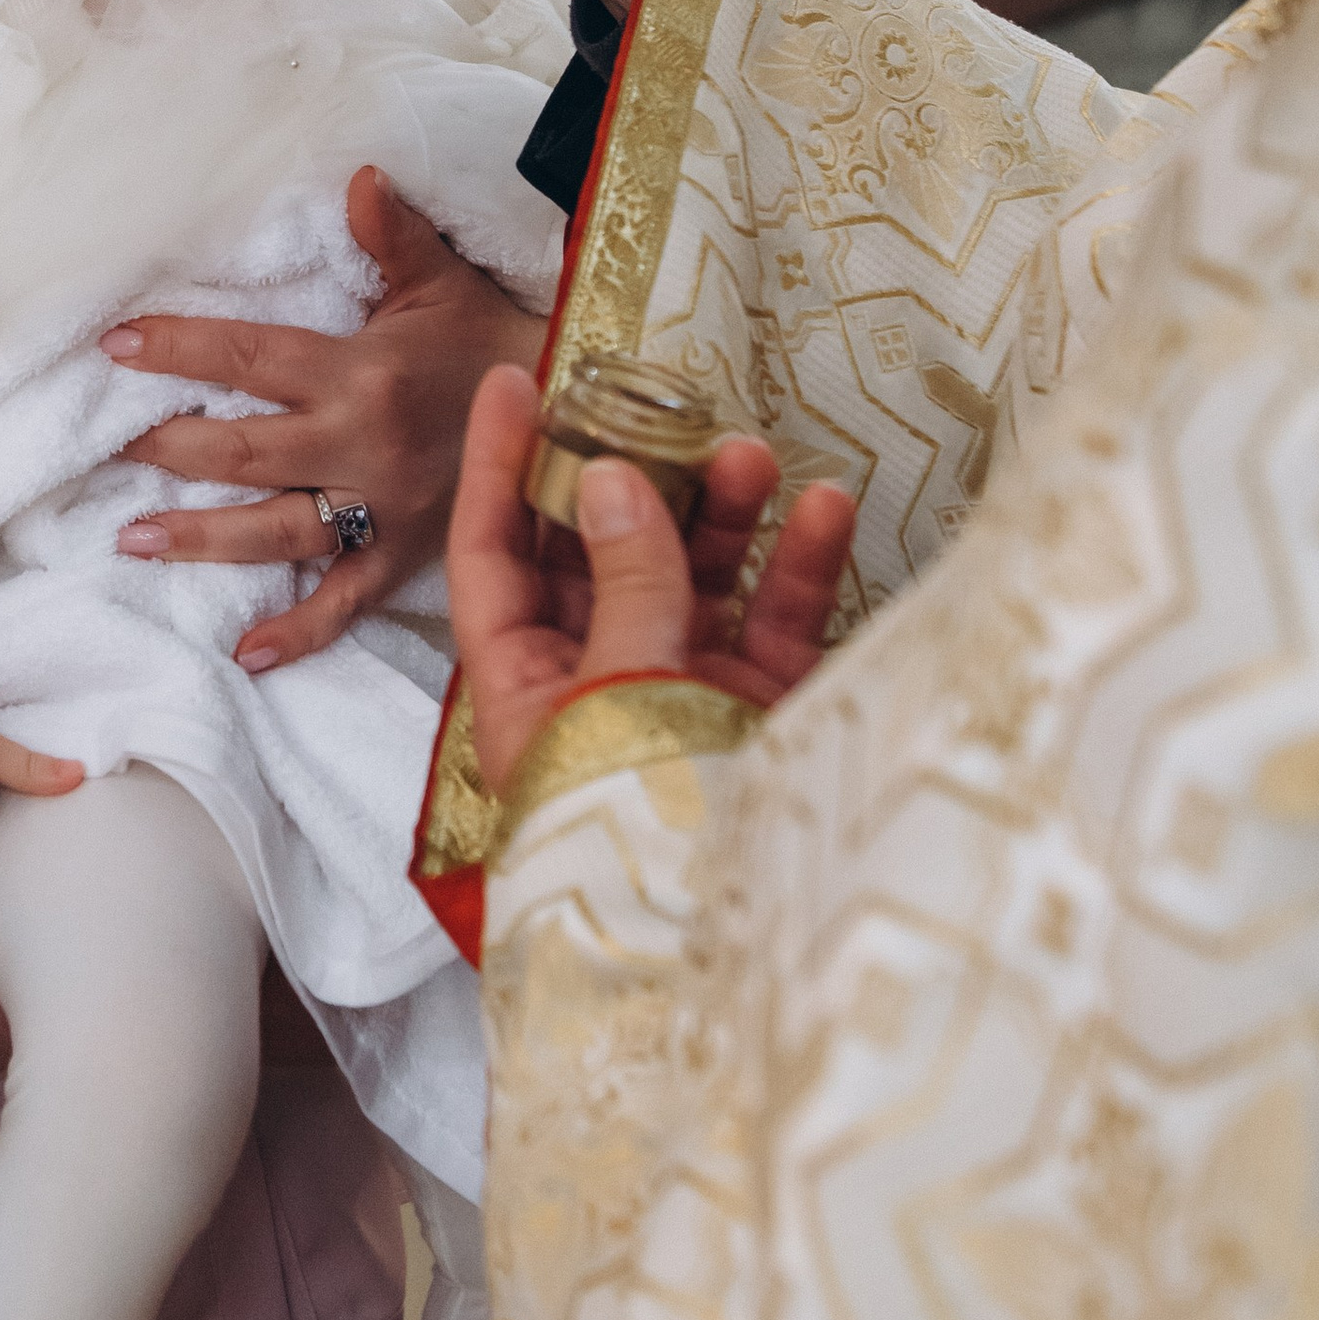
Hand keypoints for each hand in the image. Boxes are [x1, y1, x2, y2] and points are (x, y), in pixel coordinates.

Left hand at [105, 168, 541, 675]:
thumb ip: (394, 234)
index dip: (180, 349)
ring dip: (202, 538)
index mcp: (364, 374)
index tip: (115, 345)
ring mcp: (383, 510)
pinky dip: (299, 632)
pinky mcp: (407, 559)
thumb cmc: (495, 342)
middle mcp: (363, 446)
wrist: (576, 416)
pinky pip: (346, 602)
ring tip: (133, 538)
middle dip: (169, 447)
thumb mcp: (445, 281)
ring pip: (277, 531)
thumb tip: (359, 175)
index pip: (251, 358)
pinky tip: (246, 653)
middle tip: (110, 448)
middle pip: (244, 451)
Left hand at [450, 366, 859, 800]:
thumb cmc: (641, 826)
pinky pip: (776, 616)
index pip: (495, 556)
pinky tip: (823, 507)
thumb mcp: (621, 688)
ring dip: (720, 509)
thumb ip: (630, 582)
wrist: (725, 936)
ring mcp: (683, 687)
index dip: (497, 469)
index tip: (510, 383)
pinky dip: (799, 561)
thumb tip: (620, 481)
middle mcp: (597, 677)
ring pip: (694, 573)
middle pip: (602, 553)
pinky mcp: (760, 705)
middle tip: (656, 404)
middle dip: (632, 477)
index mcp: (523, 684)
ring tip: (749, 454)